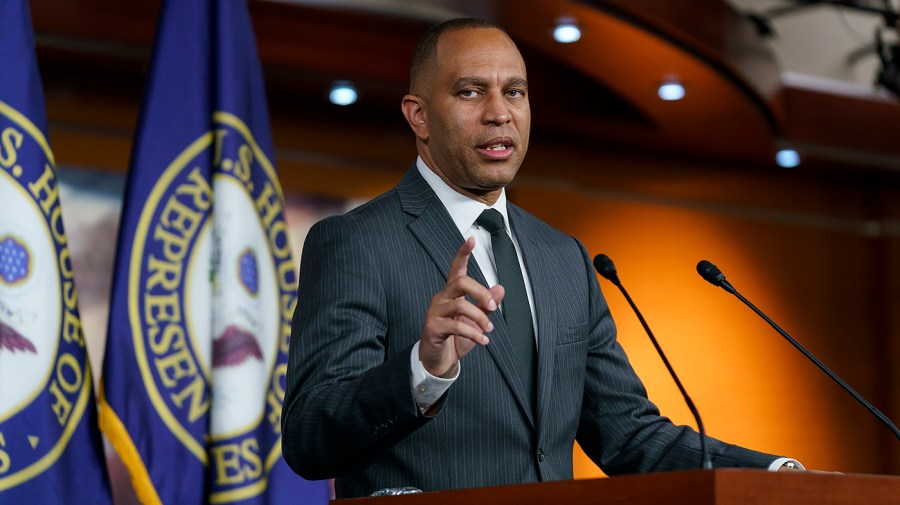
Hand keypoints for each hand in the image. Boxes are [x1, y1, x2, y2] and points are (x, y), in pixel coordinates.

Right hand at [419, 237, 503, 376]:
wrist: (439, 361)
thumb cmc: (456, 338)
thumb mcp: (476, 321)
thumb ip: (487, 305)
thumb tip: (501, 289)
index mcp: (451, 293)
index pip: (456, 268)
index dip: (463, 253)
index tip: (471, 239)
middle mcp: (441, 298)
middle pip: (461, 282)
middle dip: (481, 292)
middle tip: (492, 306)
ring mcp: (435, 312)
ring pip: (460, 305)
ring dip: (480, 317)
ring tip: (489, 329)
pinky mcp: (432, 327)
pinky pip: (457, 326)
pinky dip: (474, 333)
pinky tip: (483, 341)